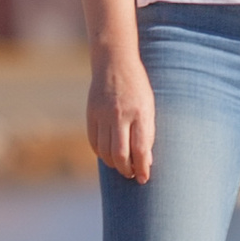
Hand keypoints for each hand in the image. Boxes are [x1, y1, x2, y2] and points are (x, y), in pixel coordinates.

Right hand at [86, 52, 156, 182]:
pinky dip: (100, 153)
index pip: (140, 149)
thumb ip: (147, 133)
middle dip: (126, 170)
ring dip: (113, 163)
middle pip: (120, 154)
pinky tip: (108, 154)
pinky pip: (94, 141)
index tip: (144, 178)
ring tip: (121, 165)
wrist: (114, 62)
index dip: (142, 168)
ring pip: (104, 151)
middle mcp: (120, 114)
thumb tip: (145, 161)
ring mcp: (103, 114)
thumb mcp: (149, 107)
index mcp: (140, 113)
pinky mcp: (91, 114)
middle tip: (131, 175)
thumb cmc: (137, 87)